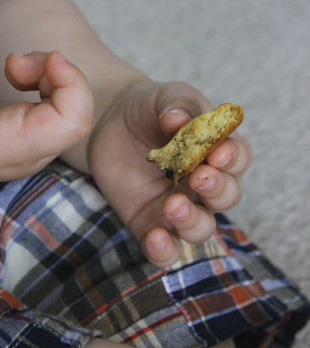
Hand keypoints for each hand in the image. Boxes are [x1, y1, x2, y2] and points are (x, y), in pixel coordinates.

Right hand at [0, 29, 92, 199]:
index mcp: (13, 149)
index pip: (72, 123)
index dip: (71, 85)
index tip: (42, 58)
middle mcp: (30, 152)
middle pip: (77, 113)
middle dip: (57, 75)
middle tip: (15, 61)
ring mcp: (31, 144)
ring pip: (70, 106)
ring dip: (49, 75)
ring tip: (12, 65)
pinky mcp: (27, 132)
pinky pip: (56, 104)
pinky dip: (42, 80)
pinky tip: (16, 74)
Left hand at [87, 80, 251, 266]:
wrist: (110, 123)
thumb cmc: (149, 108)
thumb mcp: (165, 97)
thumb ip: (176, 105)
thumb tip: (177, 119)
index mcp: (217, 150)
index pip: (237, 159)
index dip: (232, 158)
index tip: (218, 152)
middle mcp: (203, 184)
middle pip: (226, 197)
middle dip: (217, 189)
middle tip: (199, 177)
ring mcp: (178, 206)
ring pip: (201, 228)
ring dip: (192, 221)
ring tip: (172, 205)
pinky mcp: (149, 224)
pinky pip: (165, 248)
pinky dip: (164, 250)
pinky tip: (155, 239)